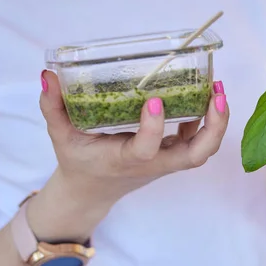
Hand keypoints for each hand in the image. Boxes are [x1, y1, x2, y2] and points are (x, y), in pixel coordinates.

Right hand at [39, 70, 228, 205]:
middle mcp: (152, 164)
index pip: (146, 150)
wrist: (91, 190)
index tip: (156, 99)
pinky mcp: (169, 155)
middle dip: (213, 127)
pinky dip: (205, 121)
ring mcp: (164, 161)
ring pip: (201, 150)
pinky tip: (203, 95)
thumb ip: (53, 107)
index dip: (155, 128)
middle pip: (195, 155)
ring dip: (216, 123)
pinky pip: (195, 141)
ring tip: (218, 89)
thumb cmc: (78, 161)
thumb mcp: (60, 136)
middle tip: (217, 94)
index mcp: (124, 160)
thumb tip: (47, 75)